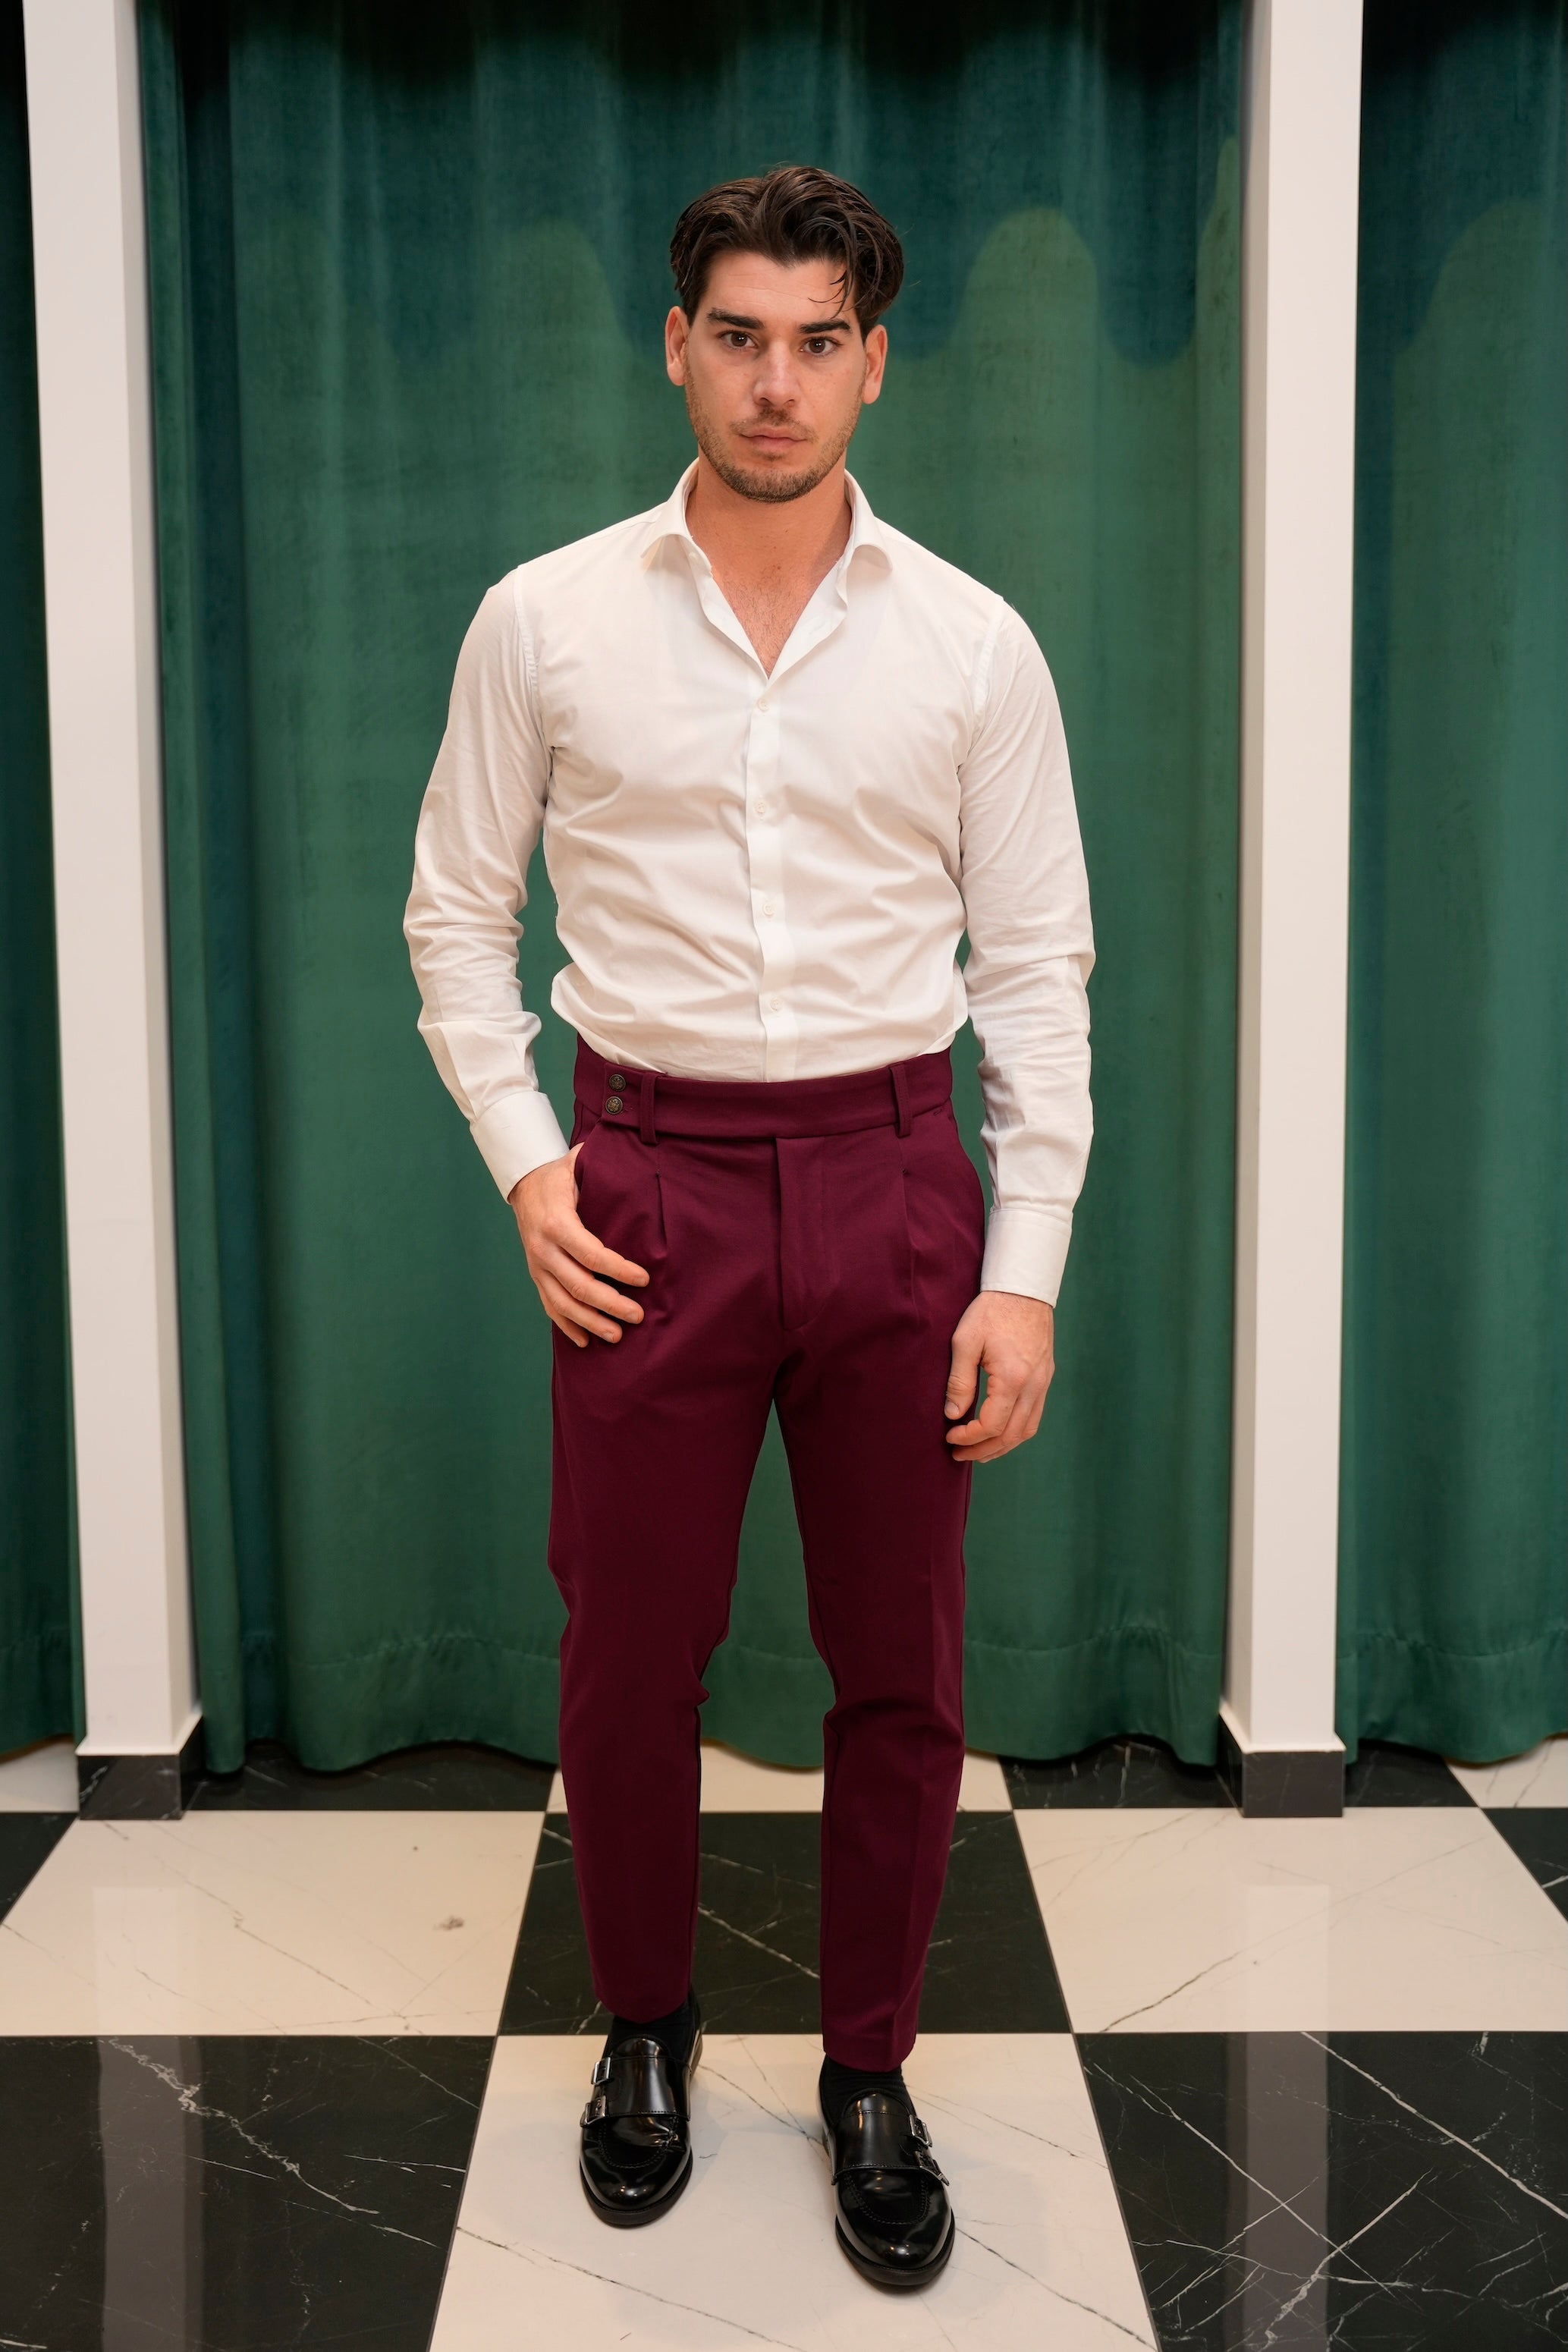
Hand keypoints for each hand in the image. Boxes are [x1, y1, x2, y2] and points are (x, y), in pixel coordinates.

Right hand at [508, 1147, 649, 1348]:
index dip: (618, 1270)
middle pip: (578, 1285)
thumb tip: (638, 1158)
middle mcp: (543, 1249)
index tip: (644, 1279)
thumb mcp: (579, 1163)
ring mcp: (537, 1266)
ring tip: (617, 1336)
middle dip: (610, 1304)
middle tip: (638, 1315)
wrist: (525, 1184)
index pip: (591, 1253)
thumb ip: (602, 1165)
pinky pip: (549, 1306)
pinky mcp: (536, 1275)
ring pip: (563, 1303)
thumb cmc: (562, 1175)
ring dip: (590, 1322)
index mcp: (557, 1223)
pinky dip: (566, 1325)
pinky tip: (584, 1341)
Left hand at [944, 1291, 1054, 1462]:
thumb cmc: (991, 1311)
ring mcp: (1043, 1383)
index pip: (991, 1425)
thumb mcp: (965, 1341)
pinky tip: (999, 1431)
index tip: (949, 1437)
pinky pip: (1034, 1416)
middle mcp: (1034, 1386)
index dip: (968, 1438)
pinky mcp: (1045, 1378)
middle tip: (959, 1455)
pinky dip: (1017, 1431)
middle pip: (1012, 1435)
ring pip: (1027, 1430)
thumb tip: (953, 1415)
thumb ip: (959, 1381)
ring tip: (978, 1452)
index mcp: (1013, 1378)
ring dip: (1002, 1445)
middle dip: (983, 1450)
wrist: (1023, 1288)